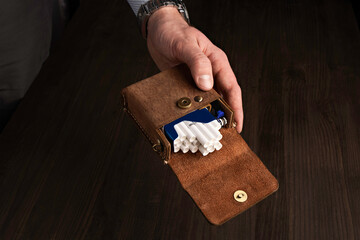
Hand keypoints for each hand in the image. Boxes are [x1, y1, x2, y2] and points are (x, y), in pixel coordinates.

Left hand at [147, 7, 243, 132]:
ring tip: (206, 132)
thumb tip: (207, 85)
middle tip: (221, 135)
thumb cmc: (174, 31)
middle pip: (222, 98)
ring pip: (207, 101)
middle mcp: (210, 72)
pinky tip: (188, 120)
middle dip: (223, 116)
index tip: (237, 125)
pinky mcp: (185, 83)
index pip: (232, 88)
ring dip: (207, 115)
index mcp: (217, 62)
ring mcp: (197, 79)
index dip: (236, 108)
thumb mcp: (185, 44)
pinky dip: (192, 110)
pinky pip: (191, 99)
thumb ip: (197, 62)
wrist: (158, 29)